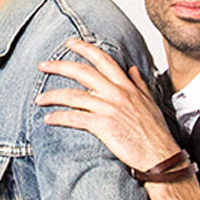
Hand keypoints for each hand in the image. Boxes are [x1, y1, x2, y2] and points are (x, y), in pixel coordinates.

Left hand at [35, 38, 181, 171]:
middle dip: (59, 66)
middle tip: (43, 65)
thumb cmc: (155, 133)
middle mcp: (117, 93)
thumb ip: (139, 84)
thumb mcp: (150, 102)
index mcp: (127, 86)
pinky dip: (58, 117)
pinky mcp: (103, 126)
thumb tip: (133, 69)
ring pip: (73, 95)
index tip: (70, 43)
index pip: (103, 59)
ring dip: (52, 95)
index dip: (84, 48)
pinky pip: (74, 117)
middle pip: (82, 72)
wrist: (160, 156)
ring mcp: (109, 109)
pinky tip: (49, 119)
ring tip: (39, 99)